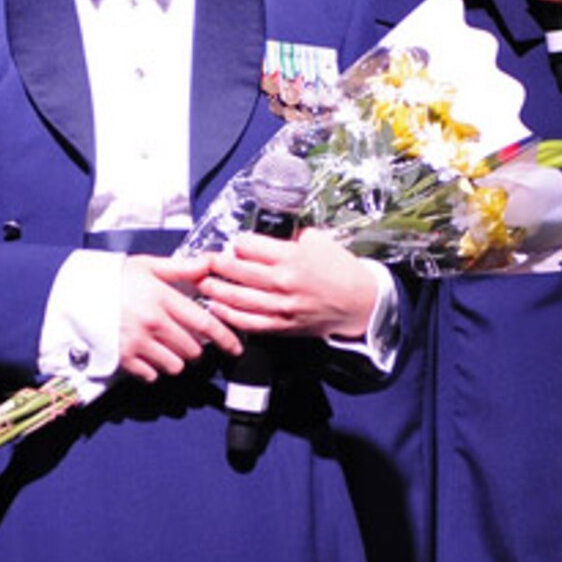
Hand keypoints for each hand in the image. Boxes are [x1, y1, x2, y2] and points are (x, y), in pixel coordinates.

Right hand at [119, 252, 242, 382]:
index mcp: (162, 298)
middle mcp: (153, 323)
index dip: (226, 338)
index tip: (235, 347)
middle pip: (192, 349)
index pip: (205, 324)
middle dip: (196, 348)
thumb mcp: (148, 265)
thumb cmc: (114, 277)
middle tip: (188, 340)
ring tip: (167, 347)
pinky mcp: (122, 357)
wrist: (76, 292)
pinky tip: (149, 356)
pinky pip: (151, 375)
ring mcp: (137, 342)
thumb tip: (209, 263)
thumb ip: (181, 268)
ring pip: (175, 365)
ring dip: (176, 360)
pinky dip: (154, 370)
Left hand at [200, 230, 377, 341]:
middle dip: (215, 264)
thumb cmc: (340, 270)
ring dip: (214, 290)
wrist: (359, 303)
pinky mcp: (282, 325)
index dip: (238, 243)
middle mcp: (283, 281)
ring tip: (201, 283)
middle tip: (202, 261)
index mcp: (292, 256)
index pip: (249, 246)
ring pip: (237, 297)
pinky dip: (229, 315)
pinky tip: (216, 308)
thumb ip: (291, 237)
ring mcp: (281, 306)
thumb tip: (267, 236)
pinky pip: (249, 322)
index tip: (234, 244)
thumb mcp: (319, 241)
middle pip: (237, 270)